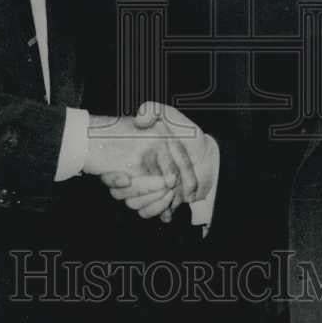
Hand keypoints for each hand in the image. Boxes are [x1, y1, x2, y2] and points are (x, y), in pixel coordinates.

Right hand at [100, 102, 215, 219]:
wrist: (209, 161)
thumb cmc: (191, 138)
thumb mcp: (172, 117)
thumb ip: (154, 110)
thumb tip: (139, 119)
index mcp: (135, 153)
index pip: (113, 171)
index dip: (114, 178)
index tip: (125, 180)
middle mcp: (136, 170)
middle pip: (121, 191)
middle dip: (143, 190)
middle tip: (167, 184)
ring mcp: (145, 186)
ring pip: (132, 203)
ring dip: (152, 202)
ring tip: (171, 193)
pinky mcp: (154, 200)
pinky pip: (145, 212)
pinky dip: (157, 210)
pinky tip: (169, 205)